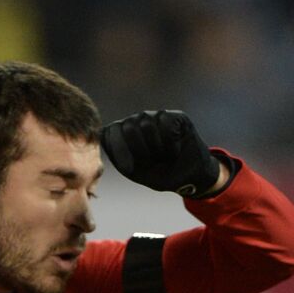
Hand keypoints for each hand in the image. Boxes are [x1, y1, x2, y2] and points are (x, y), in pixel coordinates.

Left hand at [101, 110, 221, 196]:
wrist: (190, 177)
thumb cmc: (160, 175)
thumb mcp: (136, 172)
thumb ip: (118, 156)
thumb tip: (103, 134)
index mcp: (122, 136)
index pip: (110, 132)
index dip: (120, 151)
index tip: (131, 169)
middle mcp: (136, 121)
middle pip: (128, 127)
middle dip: (141, 152)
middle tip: (153, 163)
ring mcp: (154, 116)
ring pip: (147, 124)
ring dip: (158, 148)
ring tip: (165, 156)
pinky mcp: (174, 116)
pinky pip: (166, 124)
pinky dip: (172, 143)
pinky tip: (176, 150)